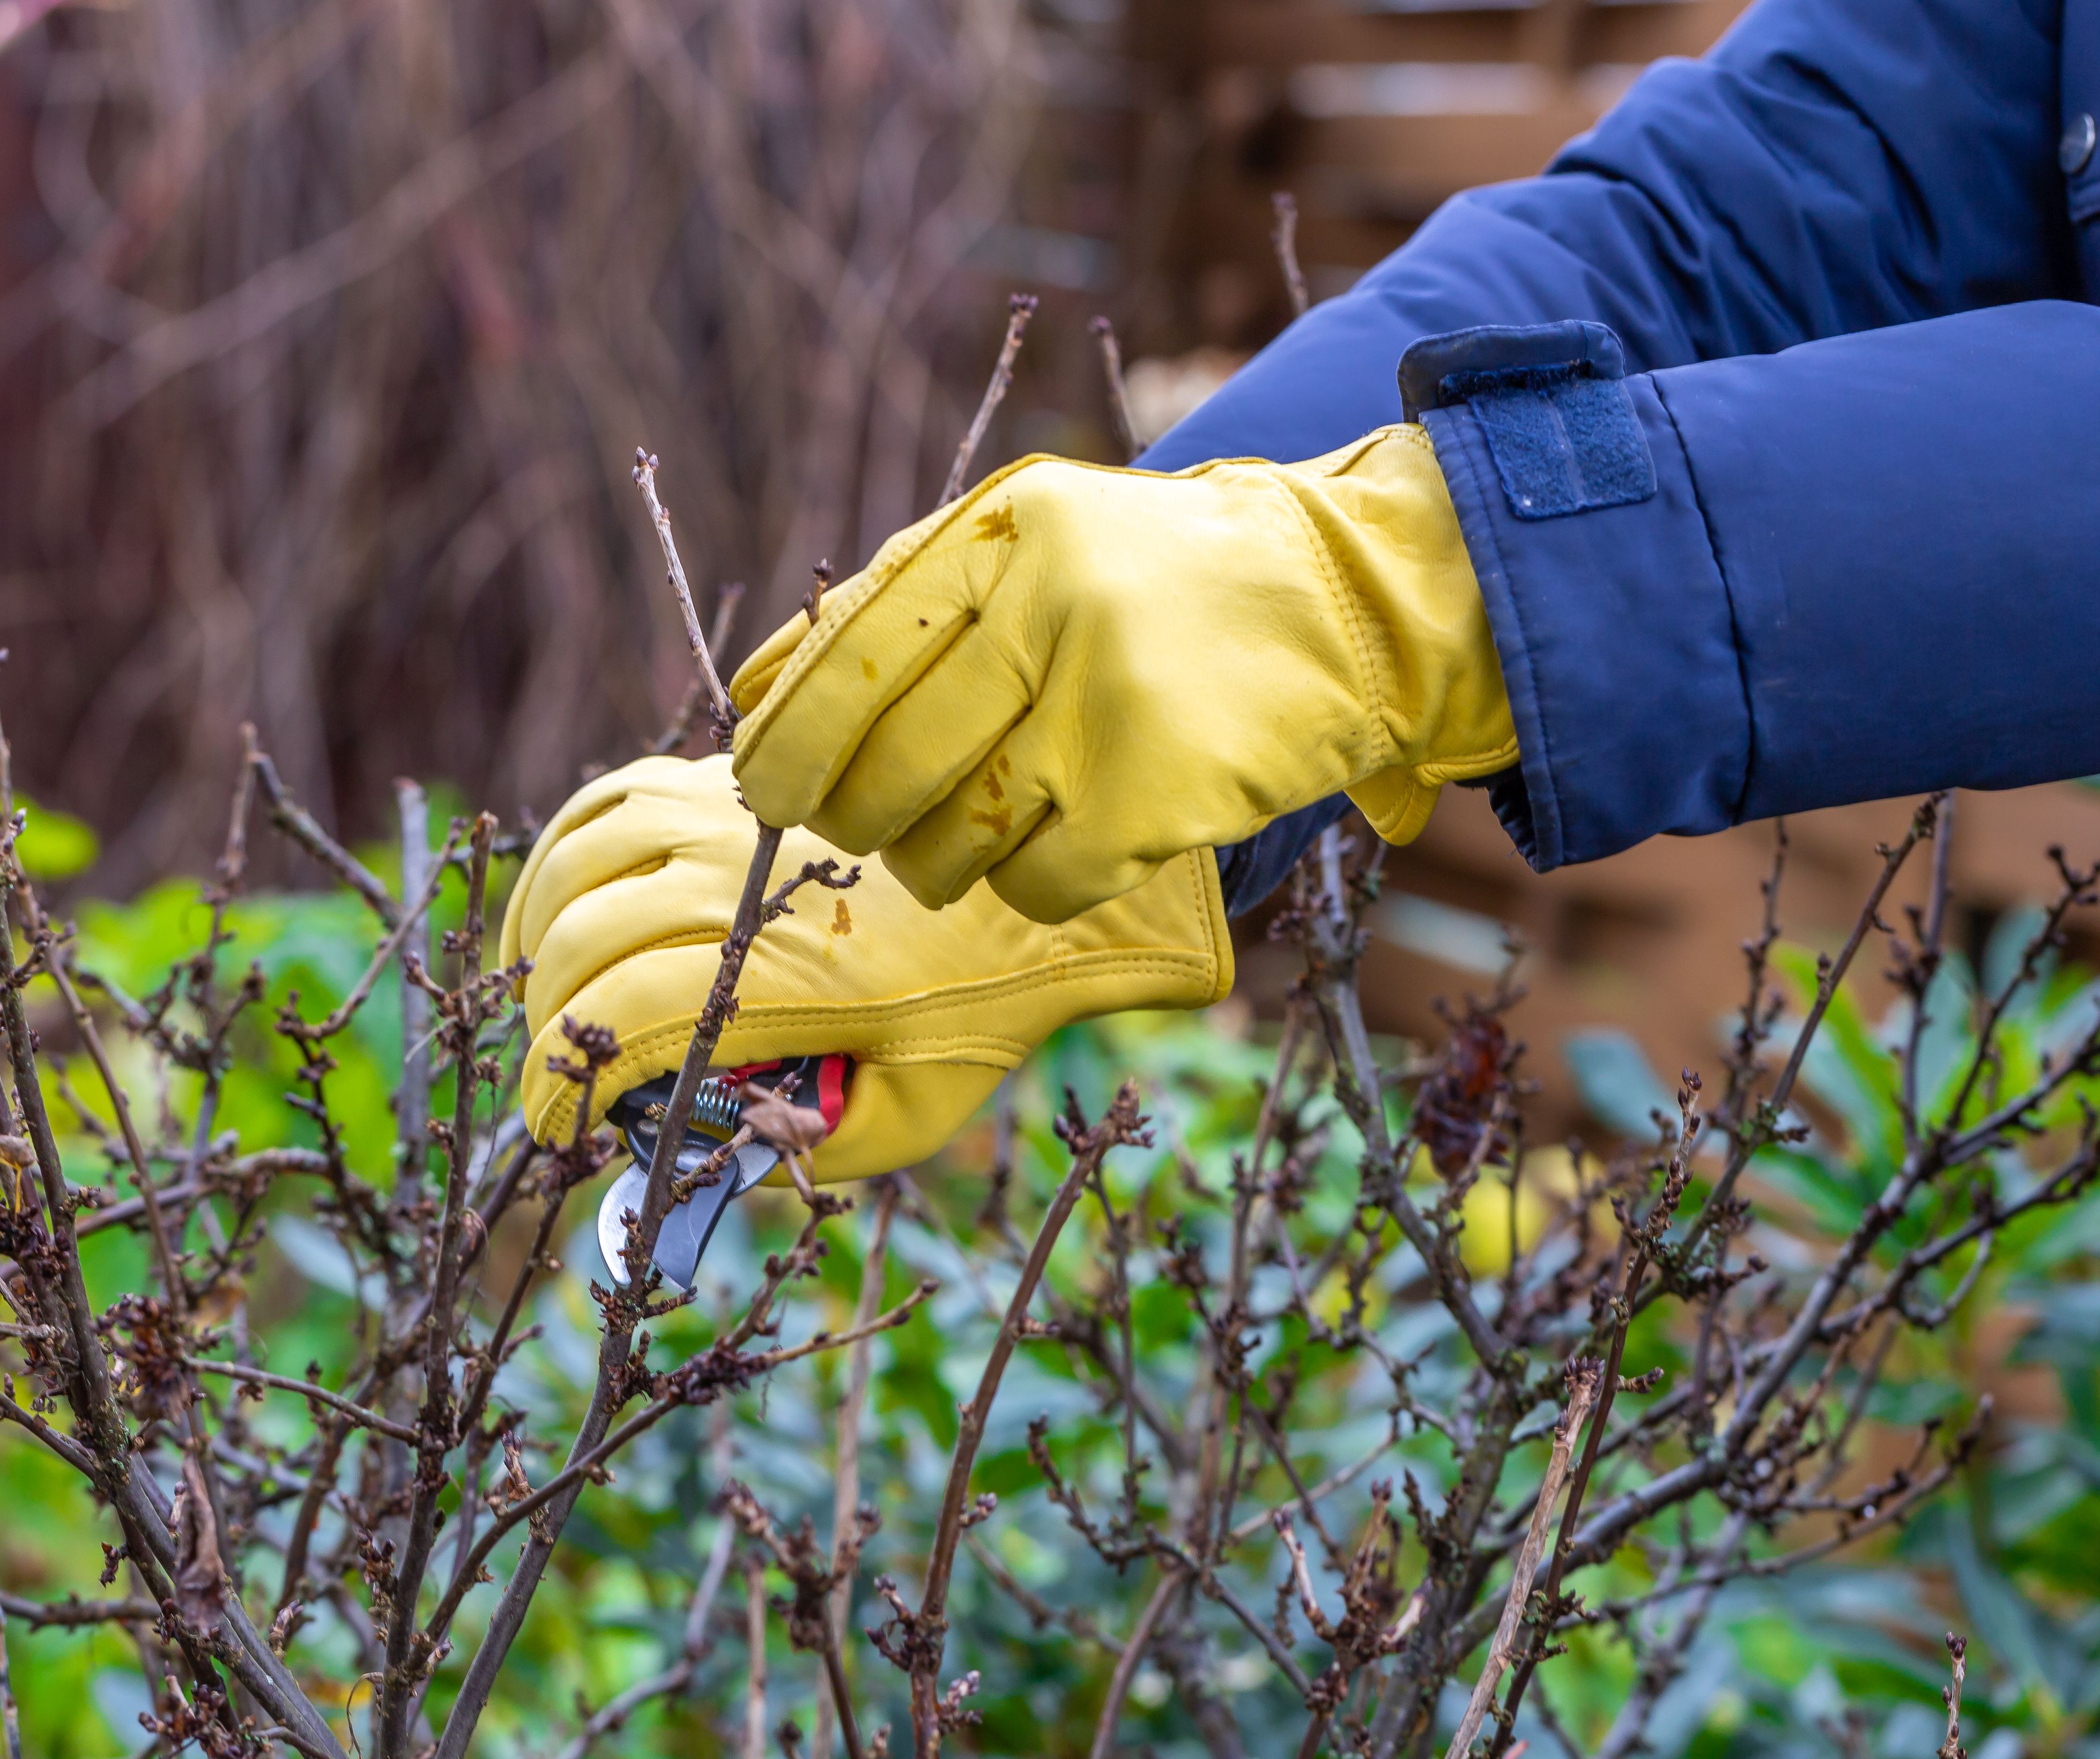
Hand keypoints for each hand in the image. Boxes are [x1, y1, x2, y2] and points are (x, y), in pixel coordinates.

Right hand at [499, 754, 1229, 1179]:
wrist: (1041, 897)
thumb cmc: (979, 1016)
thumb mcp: (904, 1118)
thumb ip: (801, 1151)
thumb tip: (700, 1164)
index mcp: (778, 977)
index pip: (616, 1023)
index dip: (555, 1085)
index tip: (552, 1130)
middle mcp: (741, 885)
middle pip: (578, 943)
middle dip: (544, 1021)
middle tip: (561, 1072)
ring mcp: (733, 816)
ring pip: (576, 862)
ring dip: (538, 933)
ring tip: (545, 991)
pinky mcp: (734, 776)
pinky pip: (609, 798)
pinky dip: (564, 854)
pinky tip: (566, 905)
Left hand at [724, 424, 1511, 923]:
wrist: (1350, 598)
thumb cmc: (1155, 581)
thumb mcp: (1026, 542)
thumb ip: (895, 601)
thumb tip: (749, 691)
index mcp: (1001, 530)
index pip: (848, 654)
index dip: (789, 737)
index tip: (760, 786)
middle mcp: (1050, 604)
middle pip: (887, 761)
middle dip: (850, 816)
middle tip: (852, 828)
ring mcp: (1107, 700)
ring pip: (950, 836)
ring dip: (936, 860)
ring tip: (966, 834)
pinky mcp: (1158, 790)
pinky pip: (1033, 885)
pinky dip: (1025, 887)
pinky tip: (1055, 850)